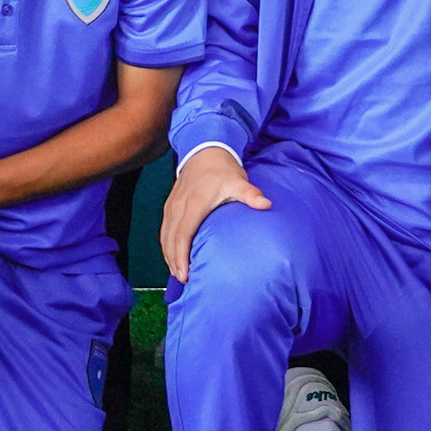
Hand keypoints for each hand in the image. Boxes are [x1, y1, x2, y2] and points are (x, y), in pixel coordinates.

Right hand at [159, 146, 269, 280]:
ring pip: (165, 235)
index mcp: (194, 203)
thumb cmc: (223, 170)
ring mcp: (172, 206)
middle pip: (171, 238)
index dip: (181, 254)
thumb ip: (250, 194)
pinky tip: (172, 257)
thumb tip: (266, 204)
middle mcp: (179, 206)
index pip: (183, 233)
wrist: (205, 151)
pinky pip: (164, 229)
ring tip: (177, 274)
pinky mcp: (170, 206)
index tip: (185, 273)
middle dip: (174, 261)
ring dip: (169, 255)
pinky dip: (166, 245)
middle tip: (182, 280)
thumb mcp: (238, 181)